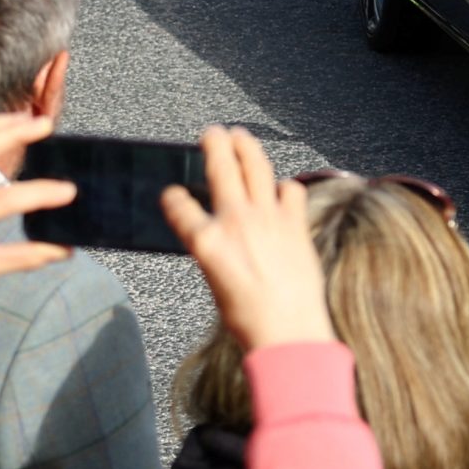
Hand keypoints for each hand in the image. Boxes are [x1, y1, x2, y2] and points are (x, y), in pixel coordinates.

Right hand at [161, 125, 333, 350]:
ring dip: (247, 146)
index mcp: (206, 243)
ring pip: (256, 165)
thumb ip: (216, 250)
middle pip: (221, 166)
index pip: (179, 205)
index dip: (173, 197)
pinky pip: (289, 189)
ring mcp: (268, 219)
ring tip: (241, 137)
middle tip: (211, 133)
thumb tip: (218, 233)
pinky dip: (283, 186)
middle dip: (214, 143)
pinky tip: (280, 190)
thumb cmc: (249, 321)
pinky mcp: (295, 224)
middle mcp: (235, 223)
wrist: (289, 335)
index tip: (173, 193)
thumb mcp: (215, 284)